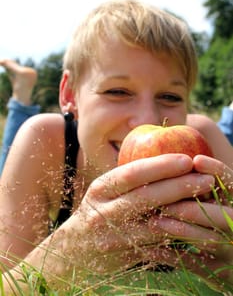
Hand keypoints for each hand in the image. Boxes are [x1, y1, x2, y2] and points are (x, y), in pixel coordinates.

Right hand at [64, 154, 214, 274]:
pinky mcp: (125, 256)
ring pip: (154, 225)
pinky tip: (196, 227)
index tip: (186, 159)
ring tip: (206, 201)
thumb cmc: (97, 210)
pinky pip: (156, 247)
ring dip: (184, 213)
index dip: (160, 166)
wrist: (74, 249)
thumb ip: (128, 177)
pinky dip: (177, 236)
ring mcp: (114, 237)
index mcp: (100, 189)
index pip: (132, 173)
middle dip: (178, 186)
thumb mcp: (104, 190)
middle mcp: (104, 212)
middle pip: (145, 198)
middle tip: (206, 178)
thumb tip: (165, 159)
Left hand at [148, 155, 232, 288]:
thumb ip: (205, 189)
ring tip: (153, 222)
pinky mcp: (218, 274)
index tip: (196, 161)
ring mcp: (230, 253)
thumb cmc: (219, 223)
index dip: (217, 171)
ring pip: (209, 241)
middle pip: (221, 216)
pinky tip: (149, 248)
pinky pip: (193, 264)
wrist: (232, 261)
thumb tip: (187, 160)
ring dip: (180, 230)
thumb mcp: (219, 203)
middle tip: (163, 202)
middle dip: (191, 208)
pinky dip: (170, 255)